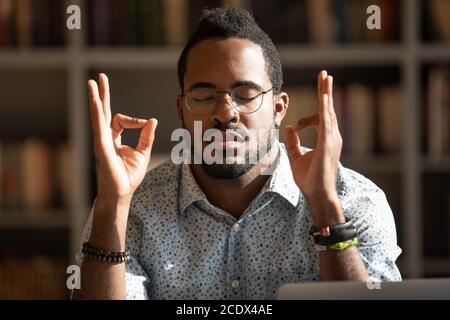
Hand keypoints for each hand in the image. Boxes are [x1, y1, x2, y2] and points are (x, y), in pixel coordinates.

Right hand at [88, 73, 157, 202]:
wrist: (121, 194)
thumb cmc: (128, 176)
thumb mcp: (142, 153)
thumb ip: (146, 137)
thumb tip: (153, 120)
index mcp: (113, 138)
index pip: (120, 120)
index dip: (135, 120)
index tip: (146, 125)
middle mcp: (105, 138)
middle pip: (102, 112)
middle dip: (101, 94)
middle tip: (99, 77)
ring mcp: (101, 142)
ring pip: (97, 117)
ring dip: (95, 99)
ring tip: (91, 83)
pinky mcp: (102, 149)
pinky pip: (99, 129)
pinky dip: (97, 115)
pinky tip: (95, 103)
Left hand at [283, 70, 343, 224]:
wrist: (317, 195)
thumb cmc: (309, 179)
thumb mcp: (295, 157)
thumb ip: (293, 142)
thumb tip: (288, 127)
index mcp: (326, 139)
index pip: (321, 118)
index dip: (309, 117)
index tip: (296, 126)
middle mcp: (332, 137)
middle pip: (328, 109)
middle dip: (325, 91)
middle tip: (324, 74)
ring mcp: (332, 140)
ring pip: (328, 112)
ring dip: (326, 94)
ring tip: (325, 77)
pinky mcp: (327, 145)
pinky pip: (326, 123)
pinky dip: (324, 109)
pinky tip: (323, 97)